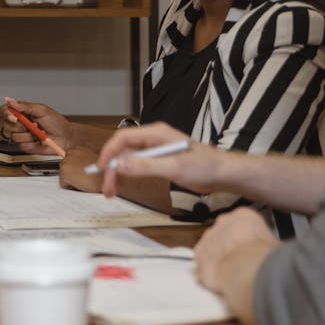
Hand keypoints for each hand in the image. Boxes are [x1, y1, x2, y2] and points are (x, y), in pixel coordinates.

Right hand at [0, 98, 72, 154]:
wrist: (65, 137)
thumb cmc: (56, 122)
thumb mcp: (41, 110)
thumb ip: (25, 106)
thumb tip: (10, 100)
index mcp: (22, 112)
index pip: (5, 110)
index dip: (6, 114)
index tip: (14, 117)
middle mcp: (20, 123)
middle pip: (6, 124)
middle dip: (20, 125)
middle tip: (32, 124)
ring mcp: (22, 135)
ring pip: (14, 136)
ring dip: (29, 134)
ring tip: (39, 132)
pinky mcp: (25, 146)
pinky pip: (22, 145)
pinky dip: (32, 142)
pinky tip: (39, 139)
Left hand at [57, 146, 102, 192]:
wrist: (105, 180)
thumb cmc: (103, 173)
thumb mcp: (94, 160)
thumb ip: (84, 160)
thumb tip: (78, 166)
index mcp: (78, 148)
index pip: (69, 158)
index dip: (74, 167)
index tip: (80, 171)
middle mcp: (70, 153)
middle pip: (64, 166)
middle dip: (71, 173)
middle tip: (83, 177)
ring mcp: (66, 163)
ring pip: (64, 175)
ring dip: (71, 180)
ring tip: (84, 181)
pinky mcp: (64, 174)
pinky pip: (64, 184)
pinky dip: (71, 187)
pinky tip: (81, 185)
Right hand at [98, 123, 218, 198]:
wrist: (223, 173)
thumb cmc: (206, 166)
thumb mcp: (175, 168)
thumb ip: (146, 166)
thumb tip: (121, 164)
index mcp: (156, 134)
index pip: (123, 138)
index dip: (109, 152)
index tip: (101, 168)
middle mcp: (153, 139)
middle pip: (123, 150)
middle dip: (112, 168)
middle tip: (107, 187)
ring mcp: (155, 150)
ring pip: (128, 159)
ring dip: (118, 173)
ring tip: (112, 190)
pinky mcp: (159, 160)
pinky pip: (137, 165)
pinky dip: (128, 175)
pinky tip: (124, 185)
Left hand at [193, 207, 277, 292]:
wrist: (247, 270)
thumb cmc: (264, 258)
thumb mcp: (276, 245)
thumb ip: (269, 243)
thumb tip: (275, 252)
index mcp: (243, 216)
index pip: (243, 222)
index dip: (248, 237)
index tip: (252, 246)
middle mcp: (222, 223)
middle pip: (225, 234)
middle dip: (231, 247)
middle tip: (242, 261)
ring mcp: (208, 238)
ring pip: (211, 248)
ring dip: (219, 259)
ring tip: (233, 273)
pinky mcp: (199, 256)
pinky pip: (202, 264)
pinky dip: (210, 273)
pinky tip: (221, 281)